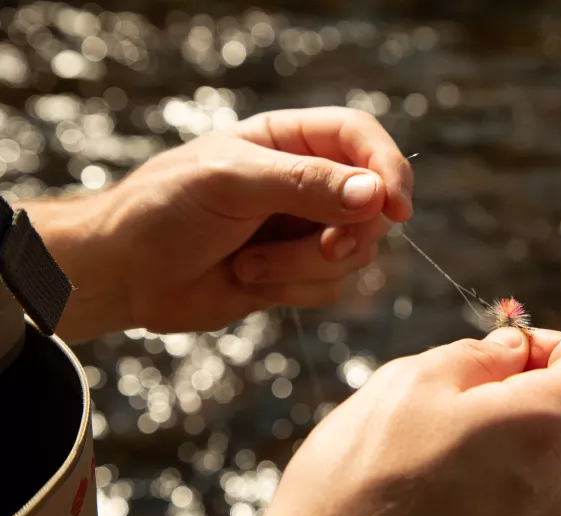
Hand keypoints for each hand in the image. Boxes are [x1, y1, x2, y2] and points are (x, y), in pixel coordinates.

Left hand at [19, 107, 412, 341]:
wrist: (125, 273)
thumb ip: (304, 184)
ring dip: (306, 267)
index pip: (362, 140)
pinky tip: (246, 279)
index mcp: (291, 141)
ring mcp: (304, 229)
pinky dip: (294, 289)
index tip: (395, 208)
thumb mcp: (230, 183)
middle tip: (321, 246)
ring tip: (248, 263)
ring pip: (356, 252)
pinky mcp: (297, 272)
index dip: (387, 168)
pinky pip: (332, 286)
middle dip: (347, 233)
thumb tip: (374, 194)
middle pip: (372, 204)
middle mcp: (307, 182)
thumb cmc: (164, 209)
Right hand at [259, 328, 560, 515]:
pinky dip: (477, 471)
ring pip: (526, 451)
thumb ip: (477, 355)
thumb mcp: (410, 383)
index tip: (513, 349)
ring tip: (419, 446)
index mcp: (538, 429)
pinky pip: (508, 490)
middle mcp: (552, 484)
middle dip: (508, 390)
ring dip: (485, 432)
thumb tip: (514, 348)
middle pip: (557, 413)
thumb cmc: (359, 476)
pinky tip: (422, 481)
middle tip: (439, 396)